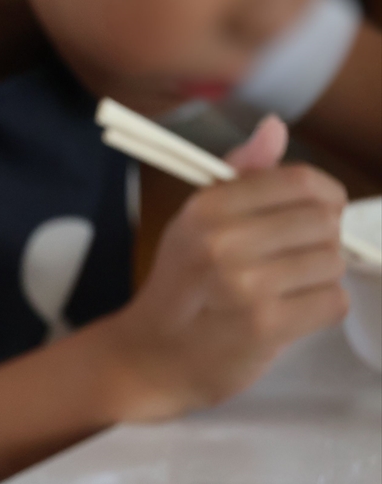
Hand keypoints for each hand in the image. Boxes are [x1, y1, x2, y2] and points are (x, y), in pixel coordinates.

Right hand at [109, 115, 348, 420]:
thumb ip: (241, 176)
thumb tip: (275, 126)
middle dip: (320, 241)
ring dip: (318, 279)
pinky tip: (286, 315)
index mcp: (206, 209)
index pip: (301, 182)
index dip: (323, 198)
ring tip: (283, 290)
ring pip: (332, 263)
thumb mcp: (197, 223)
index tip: (312, 216)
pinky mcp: (265, 326)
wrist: (151, 358)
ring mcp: (245, 286)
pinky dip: (318, 310)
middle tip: (290, 262)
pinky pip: (331, 302)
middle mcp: (223, 241)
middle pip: (324, 222)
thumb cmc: (181, 288)